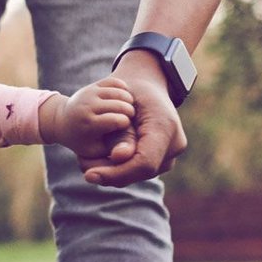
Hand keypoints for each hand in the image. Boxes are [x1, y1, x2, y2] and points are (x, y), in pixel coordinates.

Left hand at [41, 77, 135, 169]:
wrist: (64, 121)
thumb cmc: (85, 140)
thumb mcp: (98, 150)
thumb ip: (113, 151)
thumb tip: (125, 155)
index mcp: (89, 124)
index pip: (118, 121)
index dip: (126, 124)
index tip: (125, 128)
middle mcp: (88, 106)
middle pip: (121, 105)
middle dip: (130, 112)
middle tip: (129, 118)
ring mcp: (90, 93)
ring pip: (120, 92)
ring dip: (129, 101)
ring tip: (127, 109)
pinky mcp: (93, 85)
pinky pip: (116, 82)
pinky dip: (124, 89)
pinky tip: (123, 99)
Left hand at [86, 57, 187, 186]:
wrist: (148, 86)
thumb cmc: (131, 92)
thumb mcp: (121, 109)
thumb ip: (121, 135)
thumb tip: (118, 157)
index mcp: (166, 128)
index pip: (143, 162)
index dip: (117, 173)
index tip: (89, 175)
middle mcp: (175, 144)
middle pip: (141, 171)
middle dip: (112, 175)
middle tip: (85, 172)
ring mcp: (172, 153)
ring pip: (140, 173)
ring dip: (115, 174)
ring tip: (90, 166)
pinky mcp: (165, 159)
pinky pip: (142, 169)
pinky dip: (122, 169)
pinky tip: (102, 164)